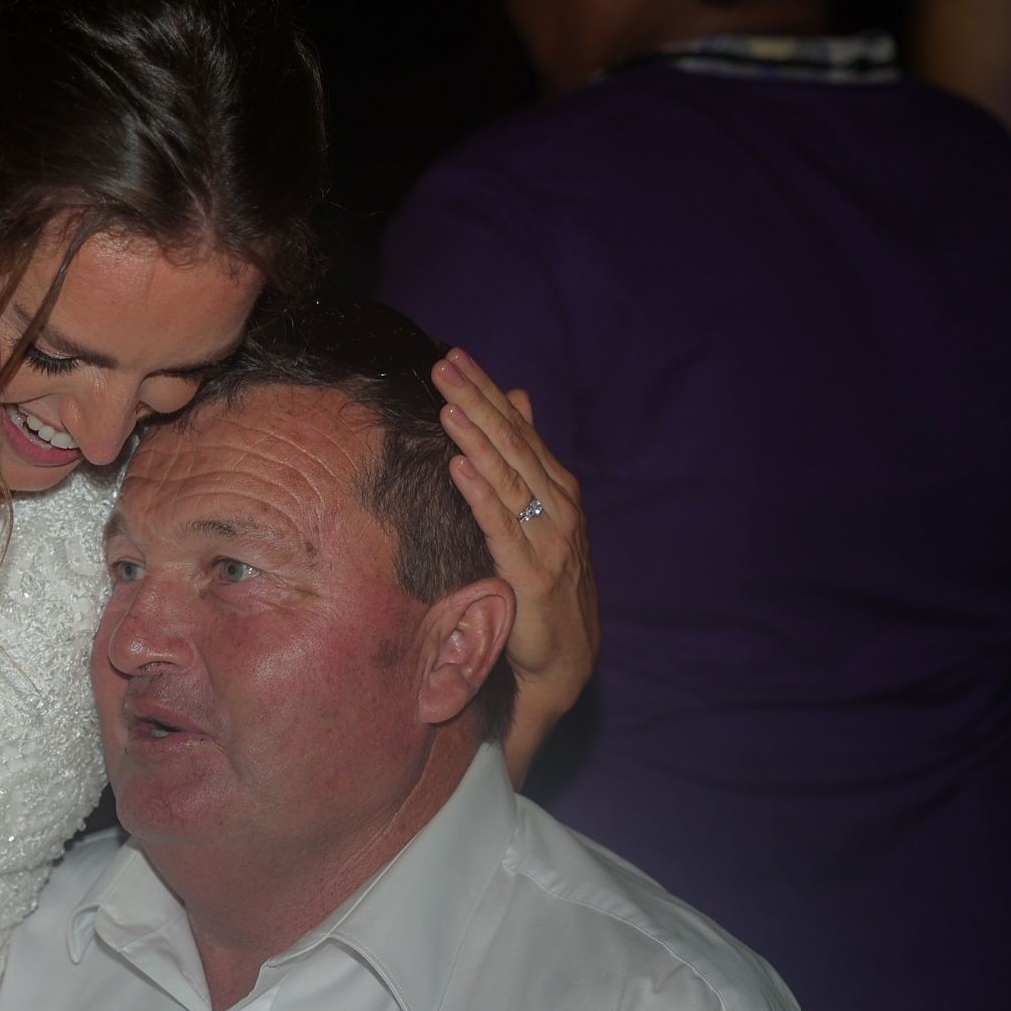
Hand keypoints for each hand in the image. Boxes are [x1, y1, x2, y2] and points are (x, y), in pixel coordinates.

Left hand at [433, 349, 599, 759]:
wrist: (565, 655)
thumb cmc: (546, 579)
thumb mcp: (540, 512)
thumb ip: (527, 457)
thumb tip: (516, 397)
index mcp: (557, 489)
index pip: (517, 429)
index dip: (486, 392)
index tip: (455, 356)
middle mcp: (558, 507)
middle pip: (512, 445)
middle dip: (477, 402)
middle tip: (444, 366)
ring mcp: (548, 540)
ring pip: (507, 479)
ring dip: (477, 440)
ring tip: (448, 406)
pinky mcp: (531, 574)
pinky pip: (500, 528)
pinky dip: (481, 495)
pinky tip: (460, 468)